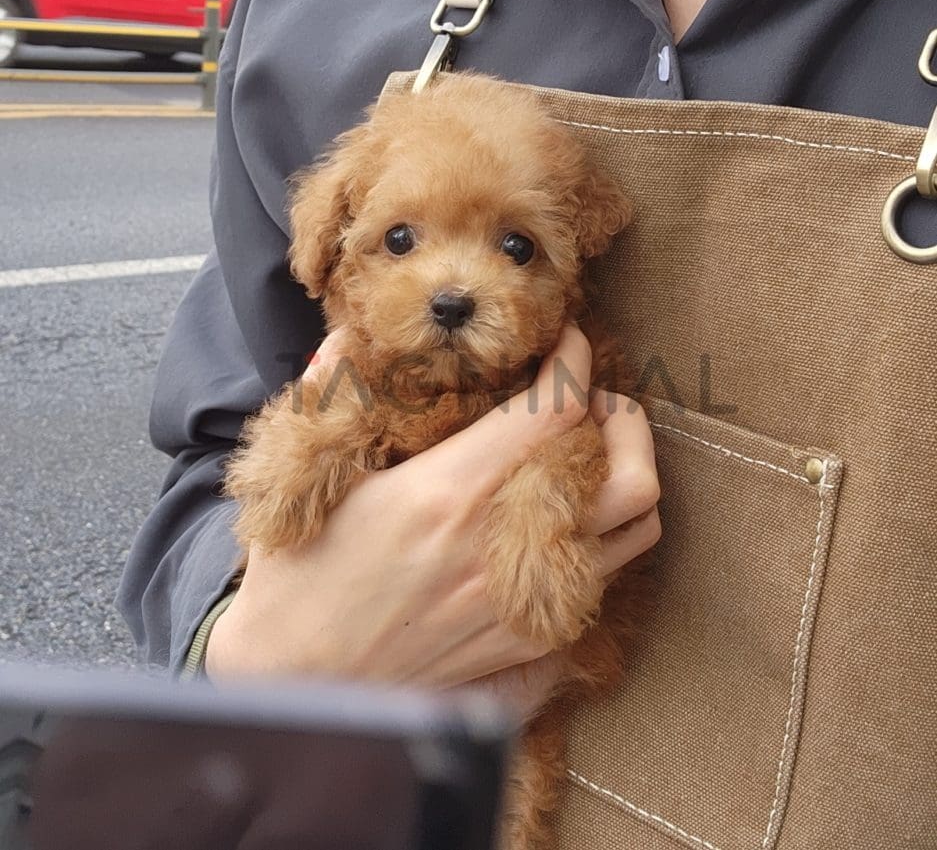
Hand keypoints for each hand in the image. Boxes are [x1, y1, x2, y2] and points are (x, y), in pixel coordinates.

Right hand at [206, 324, 659, 690]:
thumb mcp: (310, 478)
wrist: (299, 683)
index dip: (572, 360)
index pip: (553, 411)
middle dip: (622, 417)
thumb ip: (332, 395)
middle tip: (590, 398)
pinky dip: (607, 534)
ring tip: (592, 452)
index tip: (564, 341)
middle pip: (626, 472)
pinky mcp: (530, 640)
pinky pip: (608, 578)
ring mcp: (525, 599)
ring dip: (626, 474)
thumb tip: (347, 335)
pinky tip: (567, 514)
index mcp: (450, 494)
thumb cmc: (299, 578)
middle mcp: (502, 547)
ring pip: (634, 528)